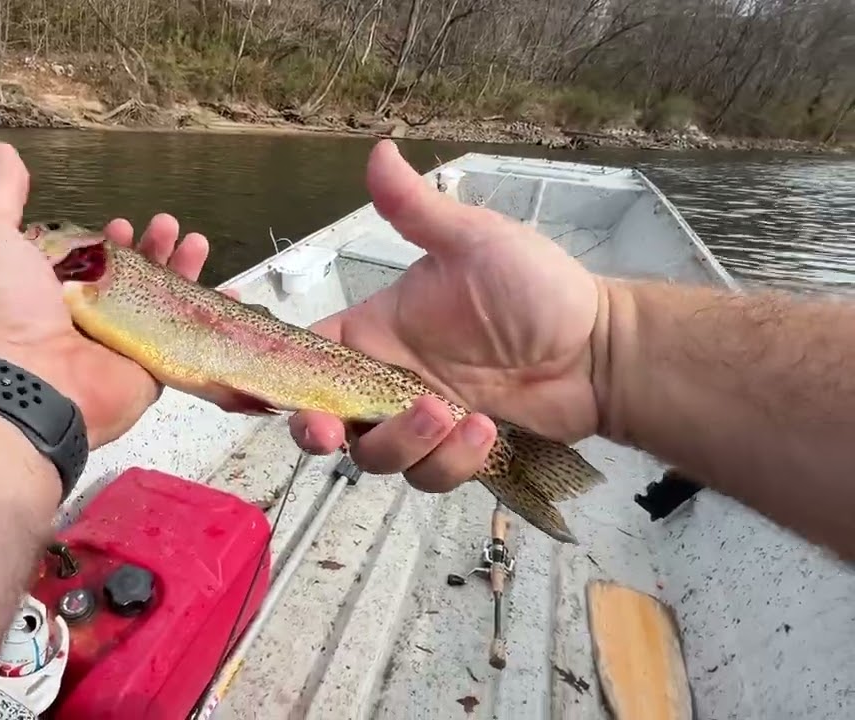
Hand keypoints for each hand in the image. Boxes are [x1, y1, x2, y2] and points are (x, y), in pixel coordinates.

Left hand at [0, 143, 212, 447]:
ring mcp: (117, 345)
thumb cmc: (1, 308)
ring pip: (159, 303)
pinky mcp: (148, 369)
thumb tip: (2, 150)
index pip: (85, 260)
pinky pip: (185, 340)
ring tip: (196, 241)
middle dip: (152, 247)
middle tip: (167, 224)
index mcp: (45, 290)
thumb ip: (0, 193)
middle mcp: (83, 319)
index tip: (121, 223)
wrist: (25, 383)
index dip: (105, 238)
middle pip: (129, 277)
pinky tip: (227, 292)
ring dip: (180, 270)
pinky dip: (208, 317)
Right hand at [289, 140, 604, 492]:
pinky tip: (486, 428)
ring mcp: (419, 420)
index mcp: (375, 331)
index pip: (306, 359)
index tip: (255, 395)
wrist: (600, 347)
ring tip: (452, 415)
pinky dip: (451, 461)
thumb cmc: (537, 287)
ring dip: (403, 444)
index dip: (274, 380)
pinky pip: (428, 475)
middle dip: (318, 432)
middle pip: (325, 421)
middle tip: (332, 433)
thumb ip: (416, 209)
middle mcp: (387, 379)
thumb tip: (379, 150)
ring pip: (376, 457)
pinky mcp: (454, 452)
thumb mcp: (472, 242)